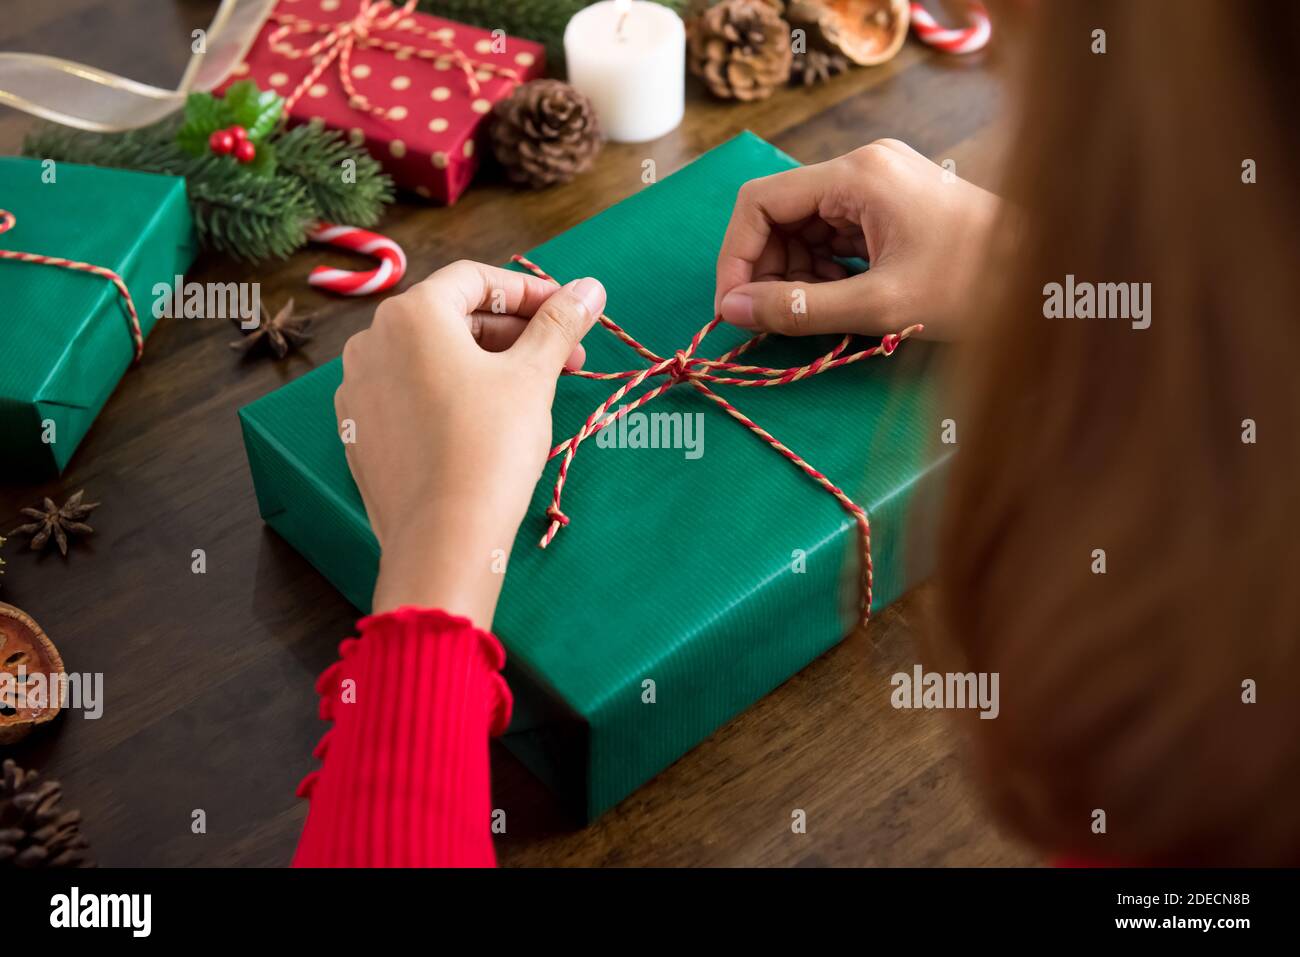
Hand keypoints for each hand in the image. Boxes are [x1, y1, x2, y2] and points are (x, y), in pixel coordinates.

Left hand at [335, 260, 605, 626]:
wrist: (443, 538)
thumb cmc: (490, 446)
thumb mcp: (532, 377)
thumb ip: (559, 324)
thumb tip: (591, 288)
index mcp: (411, 315)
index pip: (476, 281)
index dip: (531, 292)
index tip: (571, 314)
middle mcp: (371, 341)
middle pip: (452, 317)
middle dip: (515, 334)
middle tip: (567, 361)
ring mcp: (358, 389)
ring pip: (430, 358)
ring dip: (485, 364)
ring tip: (532, 393)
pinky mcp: (358, 431)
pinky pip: (409, 395)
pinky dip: (449, 395)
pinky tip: (485, 423)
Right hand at [715, 139, 1000, 340]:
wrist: (1051, 279)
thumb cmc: (976, 286)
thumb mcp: (878, 305)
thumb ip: (799, 308)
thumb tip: (733, 311)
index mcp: (857, 175)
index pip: (760, 201)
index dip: (736, 255)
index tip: (734, 306)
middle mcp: (863, 169)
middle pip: (781, 214)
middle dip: (767, 269)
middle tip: (771, 320)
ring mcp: (880, 187)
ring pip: (806, 229)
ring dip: (796, 275)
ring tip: (812, 316)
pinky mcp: (893, 209)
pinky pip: (835, 237)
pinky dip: (824, 272)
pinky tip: (838, 304)